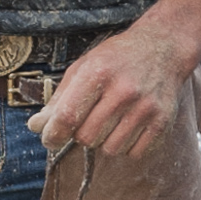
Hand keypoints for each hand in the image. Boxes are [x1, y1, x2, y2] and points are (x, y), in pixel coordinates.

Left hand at [26, 22, 189, 158]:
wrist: (164, 46)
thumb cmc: (118, 57)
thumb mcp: (85, 65)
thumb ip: (59, 98)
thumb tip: (36, 126)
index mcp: (99, 72)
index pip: (67, 117)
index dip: (52, 135)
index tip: (50, 137)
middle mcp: (123, 90)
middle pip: (86, 138)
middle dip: (82, 133)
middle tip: (91, 116)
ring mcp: (145, 107)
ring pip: (110, 149)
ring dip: (105, 140)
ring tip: (113, 117)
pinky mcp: (162, 121)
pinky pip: (133, 153)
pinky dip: (127, 145)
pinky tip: (130, 123)